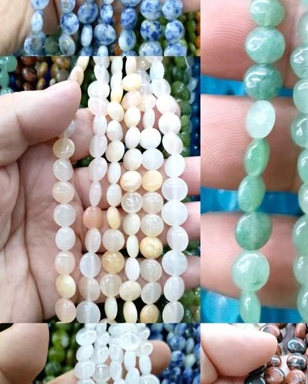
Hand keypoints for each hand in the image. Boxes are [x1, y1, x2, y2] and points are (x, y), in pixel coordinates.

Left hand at [0, 82, 200, 321]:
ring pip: (131, 237)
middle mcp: (62, 201)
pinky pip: (119, 287)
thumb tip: (75, 89)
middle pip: (127, 189)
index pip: (101, 140)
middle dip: (170, 186)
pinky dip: (156, 286)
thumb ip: (16, 120)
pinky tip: (190, 280)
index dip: (140, 132)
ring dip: (173, 236)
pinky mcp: (68, 294)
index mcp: (37, 159)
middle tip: (210, 183)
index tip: (176, 124)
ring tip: (212, 234)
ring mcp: (68, 248)